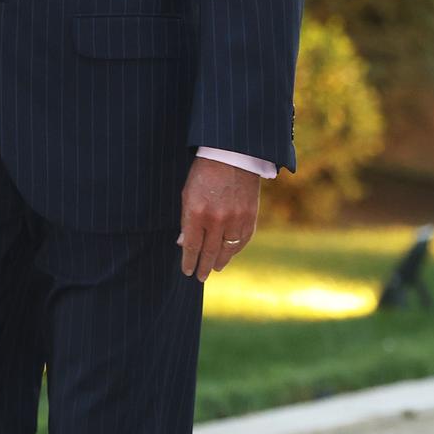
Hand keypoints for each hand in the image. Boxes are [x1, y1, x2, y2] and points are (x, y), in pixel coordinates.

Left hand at [178, 157, 259, 280]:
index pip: (191, 246)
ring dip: (220, 262)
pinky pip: (242, 241)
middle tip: (200, 277)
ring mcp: (235, 219)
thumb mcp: (187, 194)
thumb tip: (183, 243)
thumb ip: (186, 220)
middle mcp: (216, 219)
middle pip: (209, 252)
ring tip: (214, 269)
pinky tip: (229, 254)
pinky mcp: (250, 216)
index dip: (189, 261)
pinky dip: (235, 250)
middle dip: (203, 267)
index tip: (187, 271)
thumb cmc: (204, 173)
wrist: (232, 156)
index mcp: (196, 213)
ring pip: (227, 250)